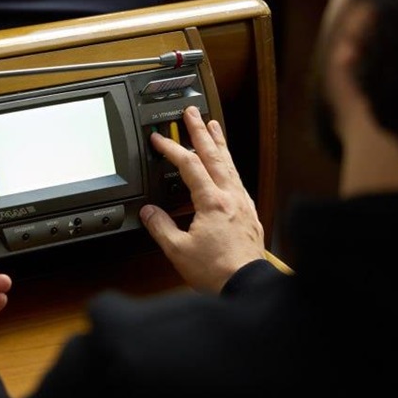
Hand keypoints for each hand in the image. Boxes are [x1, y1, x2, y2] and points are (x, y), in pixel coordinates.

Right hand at [139, 106, 264, 292]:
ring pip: (230, 164)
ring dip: (219, 144)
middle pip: (214, 155)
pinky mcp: (249, 214)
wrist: (246, 285)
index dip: (172, 149)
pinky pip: (238, 180)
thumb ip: (160, 227)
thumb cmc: (217, 271)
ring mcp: (243, 204)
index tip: (159, 139)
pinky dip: (229, 166)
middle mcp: (231, 197)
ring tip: (214, 126)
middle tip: (193, 112)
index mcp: (212, 202)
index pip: (189, 165)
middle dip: (201, 131)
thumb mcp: (178, 250)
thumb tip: (148, 212)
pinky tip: (227, 167)